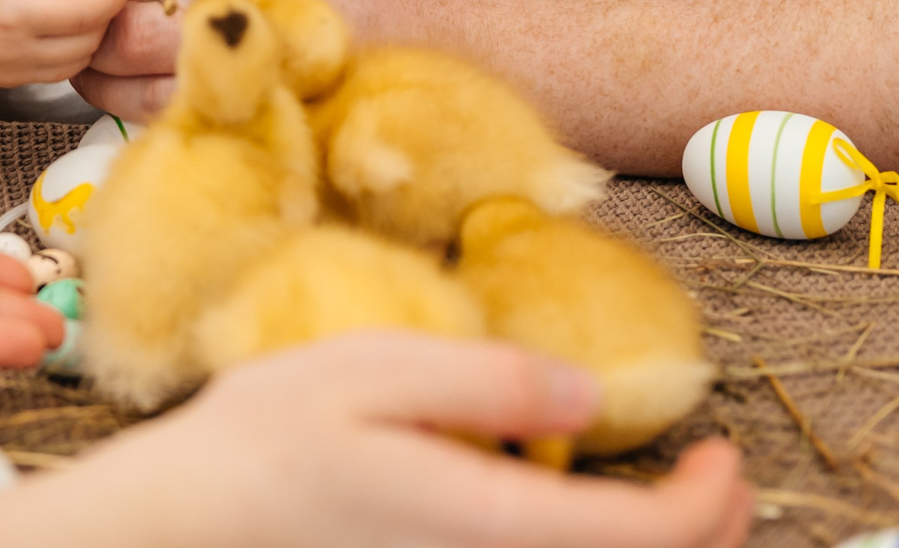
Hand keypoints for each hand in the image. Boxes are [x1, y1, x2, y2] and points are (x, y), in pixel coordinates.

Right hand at [0, 0, 127, 86]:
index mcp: (10, 12)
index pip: (91, 12)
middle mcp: (7, 52)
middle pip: (91, 39)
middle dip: (102, 6)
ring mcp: (6, 72)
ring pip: (81, 58)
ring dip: (88, 26)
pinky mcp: (7, 79)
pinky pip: (61, 68)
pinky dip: (69, 42)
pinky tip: (55, 12)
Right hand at [0, 333, 752, 547]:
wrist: (179, 529)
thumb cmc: (262, 441)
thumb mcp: (370, 367)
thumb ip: (488, 381)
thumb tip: (589, 397)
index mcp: (486, 525)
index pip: (648, 542)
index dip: (711, 503)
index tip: (719, 449)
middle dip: (706, 538)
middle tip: (718, 477)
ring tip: (668, 507)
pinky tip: (574, 524)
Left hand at [71, 0, 424, 119]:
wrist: (438, 50)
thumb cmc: (363, 0)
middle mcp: (247, 15)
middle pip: (126, 28)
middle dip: (91, 35)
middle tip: (79, 35)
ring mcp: (250, 74)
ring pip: (135, 84)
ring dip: (103, 80)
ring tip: (96, 70)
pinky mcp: (255, 119)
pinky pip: (172, 121)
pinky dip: (141, 115)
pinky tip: (138, 104)